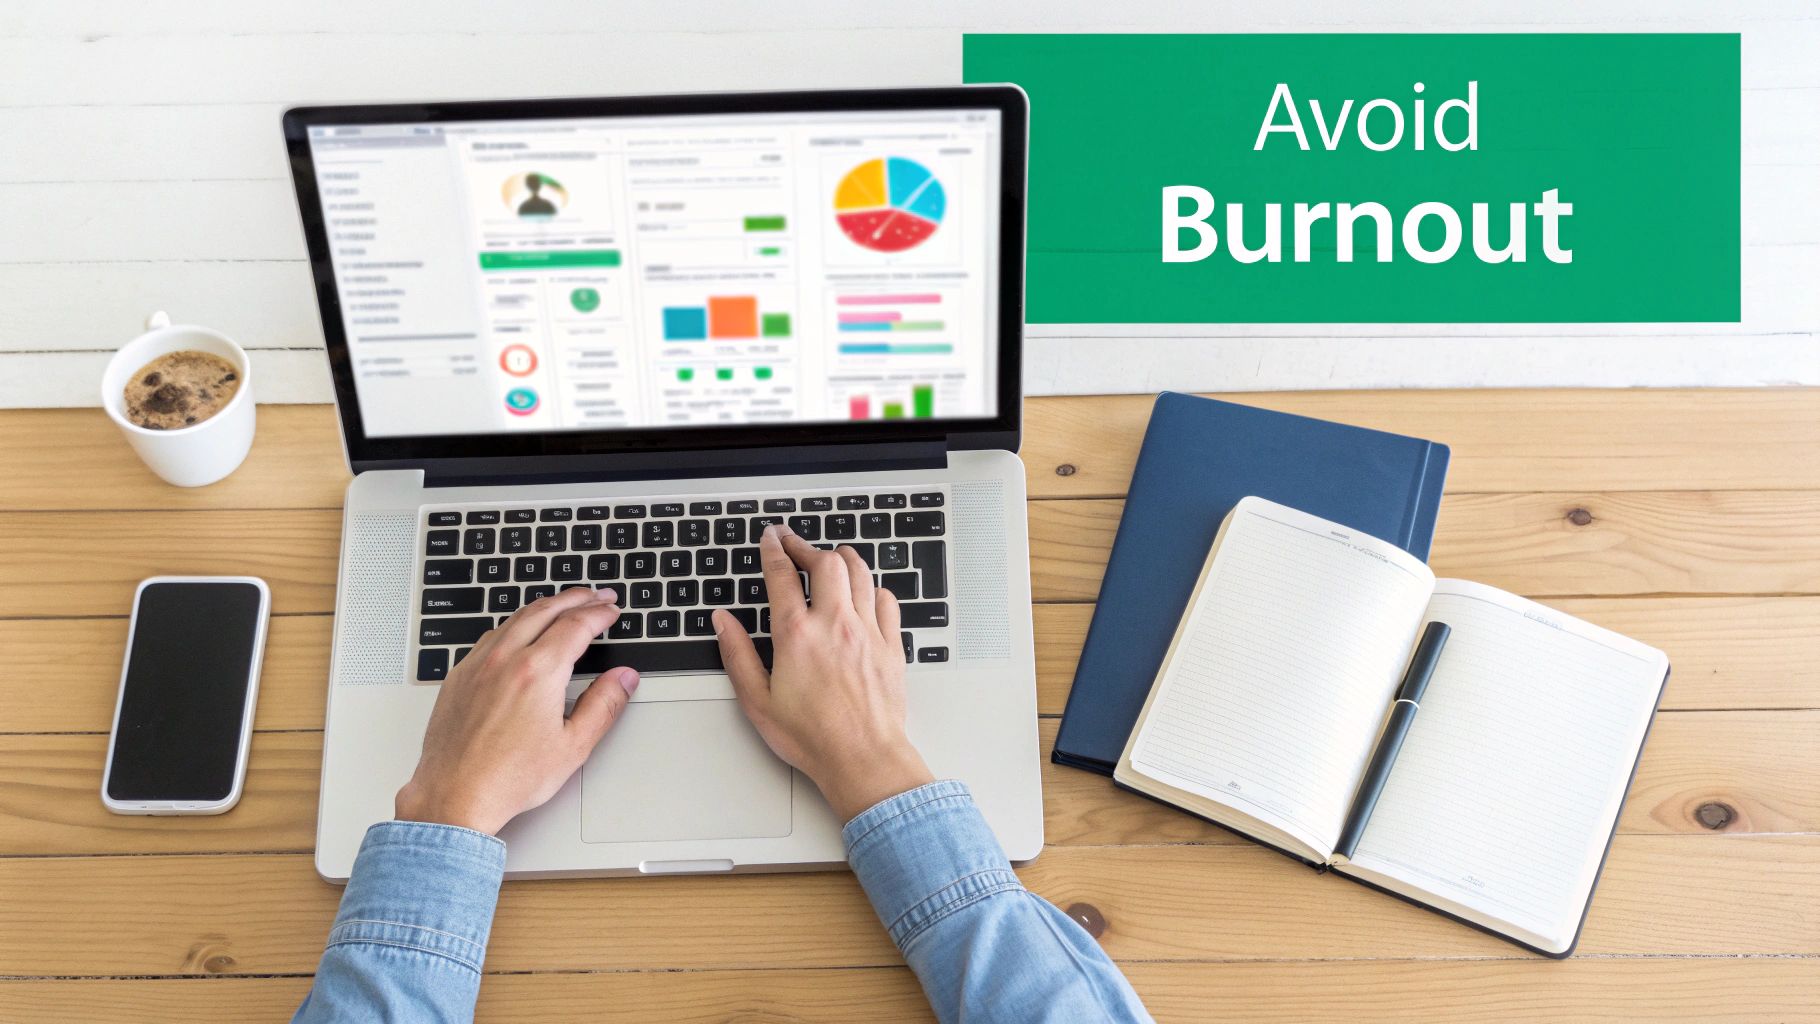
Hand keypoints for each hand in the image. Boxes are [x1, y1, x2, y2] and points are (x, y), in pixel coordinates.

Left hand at [395, 587, 638, 834]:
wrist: (455, 796)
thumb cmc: (508, 779)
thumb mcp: (572, 747)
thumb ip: (603, 706)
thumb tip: (623, 678)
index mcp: (538, 672)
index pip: (576, 626)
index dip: (599, 613)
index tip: (611, 610)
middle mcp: (505, 660)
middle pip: (546, 611)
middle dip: (576, 599)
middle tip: (595, 595)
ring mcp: (478, 665)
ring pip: (515, 619)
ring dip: (544, 607)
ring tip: (562, 606)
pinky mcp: (459, 677)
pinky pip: (490, 637)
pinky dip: (514, 624)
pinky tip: (519, 632)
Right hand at [712, 526, 933, 821]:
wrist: (863, 758)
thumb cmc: (812, 737)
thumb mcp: (757, 701)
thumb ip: (738, 655)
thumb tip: (723, 622)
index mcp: (796, 634)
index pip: (782, 575)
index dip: (773, 550)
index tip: (770, 538)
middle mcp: (834, 624)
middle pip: (825, 562)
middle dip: (807, 546)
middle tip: (794, 543)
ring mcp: (867, 631)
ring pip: (860, 573)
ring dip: (843, 558)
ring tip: (831, 555)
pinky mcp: (891, 645)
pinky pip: (887, 601)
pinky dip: (874, 588)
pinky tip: (866, 592)